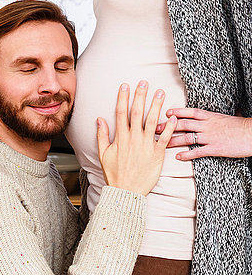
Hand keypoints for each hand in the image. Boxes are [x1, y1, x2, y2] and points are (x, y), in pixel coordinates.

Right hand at [97, 81, 176, 195]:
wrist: (126, 192)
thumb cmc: (114, 174)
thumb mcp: (103, 154)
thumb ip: (102, 135)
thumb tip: (99, 119)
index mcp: (121, 138)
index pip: (121, 112)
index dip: (123, 97)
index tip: (125, 85)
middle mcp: (134, 139)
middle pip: (137, 112)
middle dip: (141, 96)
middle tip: (145, 82)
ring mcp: (146, 146)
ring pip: (153, 122)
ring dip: (157, 106)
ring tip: (160, 93)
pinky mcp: (157, 155)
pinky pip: (165, 139)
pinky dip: (170, 128)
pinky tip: (174, 117)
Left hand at [155, 108, 251, 159]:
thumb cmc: (240, 126)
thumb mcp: (223, 118)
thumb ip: (211, 118)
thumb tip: (204, 117)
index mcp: (210, 116)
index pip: (189, 112)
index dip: (176, 112)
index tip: (166, 113)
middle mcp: (207, 125)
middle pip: (183, 124)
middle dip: (168, 127)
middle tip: (155, 129)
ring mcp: (210, 137)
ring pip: (187, 138)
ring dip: (173, 140)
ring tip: (162, 144)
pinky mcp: (215, 149)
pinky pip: (198, 151)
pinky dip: (187, 154)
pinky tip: (178, 157)